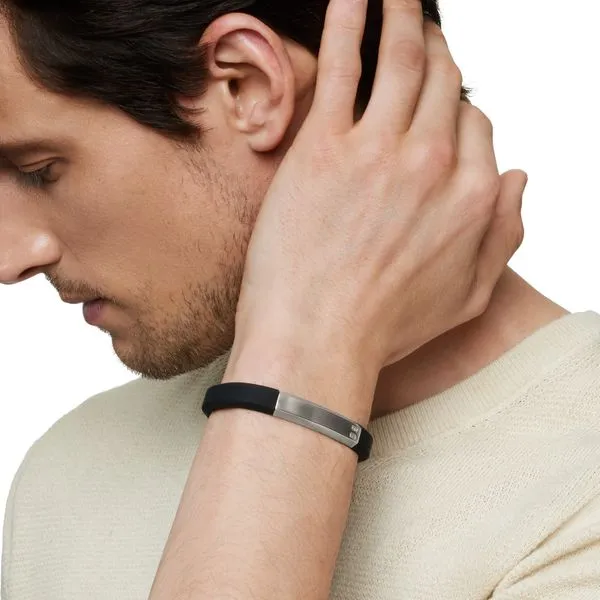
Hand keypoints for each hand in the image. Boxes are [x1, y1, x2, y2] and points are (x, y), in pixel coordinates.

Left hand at [233, 0, 526, 380]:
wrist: (316, 339)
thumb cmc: (384, 326)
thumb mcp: (466, 297)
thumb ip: (503, 235)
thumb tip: (521, 178)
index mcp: (470, 195)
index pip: (474, 125)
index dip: (456, 111)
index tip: (437, 107)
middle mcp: (432, 162)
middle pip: (444, 84)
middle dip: (437, 53)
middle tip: (423, 36)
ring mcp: (378, 149)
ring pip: (403, 59)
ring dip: (404, 15)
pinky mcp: (324, 147)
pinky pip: (343, 64)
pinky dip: (350, 19)